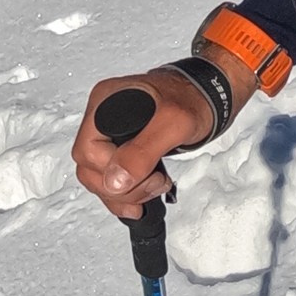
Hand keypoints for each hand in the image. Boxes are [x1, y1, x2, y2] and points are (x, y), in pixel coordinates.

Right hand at [71, 63, 216, 216]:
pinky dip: (126, 194)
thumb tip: (115, 180)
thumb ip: (142, 152)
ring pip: (99, 178)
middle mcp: (101, 117)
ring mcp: (110, 133)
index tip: (146, 173)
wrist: (208, 95)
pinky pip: (111, 178)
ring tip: (156, 186)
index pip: (87, 151)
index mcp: (105, 102)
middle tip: (155, 183)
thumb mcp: (173, 123)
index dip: (112, 170)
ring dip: (126, 194)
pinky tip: (141, 200)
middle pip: (90, 168)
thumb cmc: (193, 97)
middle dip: (122, 187)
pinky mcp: (122, 147)